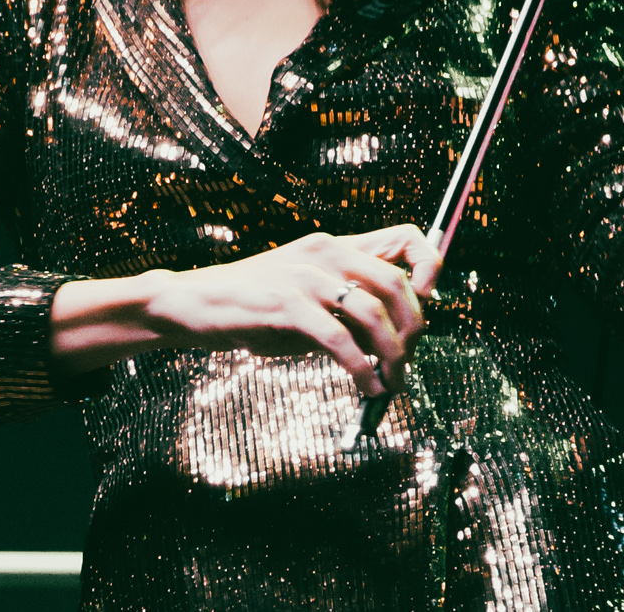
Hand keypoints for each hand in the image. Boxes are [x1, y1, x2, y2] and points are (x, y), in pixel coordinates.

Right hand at [141, 225, 440, 395]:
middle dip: (413, 328)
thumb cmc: (255, 306)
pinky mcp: (286, 305)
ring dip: (392, 355)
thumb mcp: (309, 297)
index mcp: (336, 245)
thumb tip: (394, 340)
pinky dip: (360, 367)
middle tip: (408, 361)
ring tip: (392, 382)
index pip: (405, 238)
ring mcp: (306, 276)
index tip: (428, 305)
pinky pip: (338, 338)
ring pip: (373, 312)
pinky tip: (365, 385)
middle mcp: (326, 251)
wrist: (194, 302)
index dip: (429, 268)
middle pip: (397, 282)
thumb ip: (349, 308)